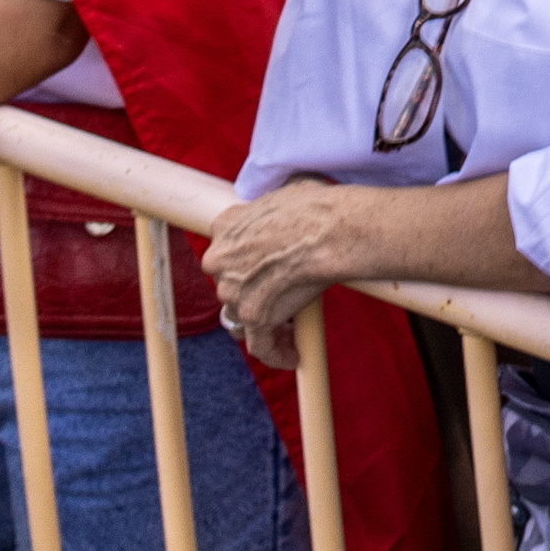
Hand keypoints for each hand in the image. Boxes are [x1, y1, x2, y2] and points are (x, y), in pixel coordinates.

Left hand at [204, 179, 387, 358]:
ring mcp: (233, 291)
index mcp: (225, 227)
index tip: (259, 271)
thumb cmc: (317, 209)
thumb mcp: (285, 194)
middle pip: (231, 286)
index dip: (244, 264)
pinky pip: (261, 345)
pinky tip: (293, 356)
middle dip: (253, 294)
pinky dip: (277, 353)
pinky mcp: (253, 317)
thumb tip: (293, 207)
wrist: (330, 228)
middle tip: (280, 298)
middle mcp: (219, 260)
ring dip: (265, 322)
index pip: (225, 252)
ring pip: (243, 316)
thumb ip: (273, 211)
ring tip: (292, 328)